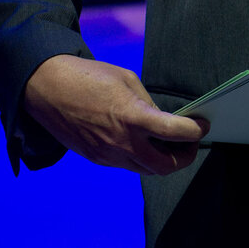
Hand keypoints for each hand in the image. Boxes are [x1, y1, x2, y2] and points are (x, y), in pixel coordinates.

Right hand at [21, 54, 205, 174]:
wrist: (47, 88)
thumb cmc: (89, 77)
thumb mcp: (128, 81)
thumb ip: (148, 105)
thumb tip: (163, 122)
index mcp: (133, 118)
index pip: (175, 134)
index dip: (195, 132)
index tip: (202, 126)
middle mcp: (121, 142)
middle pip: (164, 166)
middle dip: (183, 157)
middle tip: (190, 143)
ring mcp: (106, 154)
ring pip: (145, 170)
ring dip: (162, 161)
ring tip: (170, 144)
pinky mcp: (95, 158)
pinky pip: (126, 165)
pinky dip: (140, 158)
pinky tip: (144, 143)